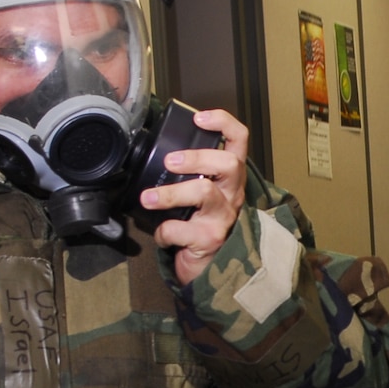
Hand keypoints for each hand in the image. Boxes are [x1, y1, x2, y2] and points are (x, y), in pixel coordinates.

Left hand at [149, 109, 248, 283]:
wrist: (209, 269)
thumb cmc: (201, 225)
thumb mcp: (202, 194)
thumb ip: (191, 174)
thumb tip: (157, 152)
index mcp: (230, 178)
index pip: (239, 140)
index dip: (223, 123)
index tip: (199, 118)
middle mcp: (232, 195)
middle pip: (227, 164)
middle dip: (196, 157)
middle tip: (170, 161)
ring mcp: (223, 218)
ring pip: (204, 193)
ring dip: (171, 192)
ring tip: (149, 197)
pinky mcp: (209, 240)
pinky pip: (181, 229)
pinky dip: (164, 230)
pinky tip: (161, 233)